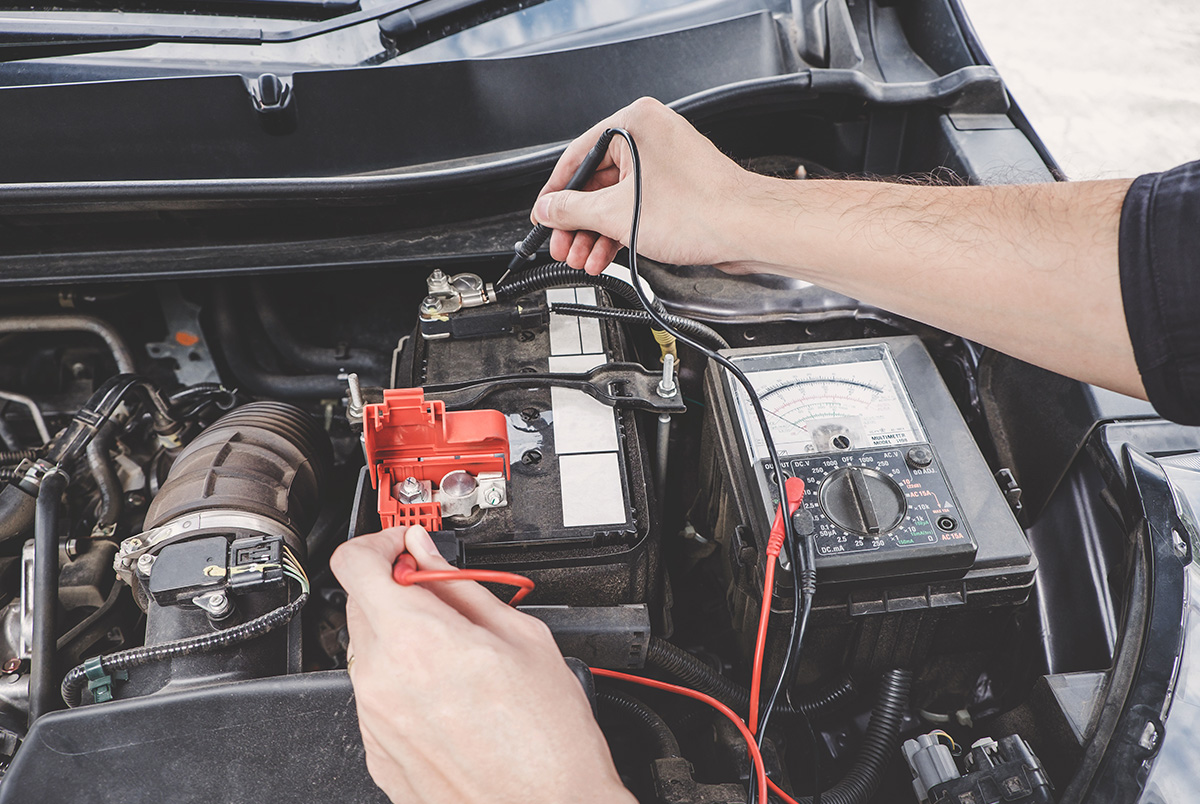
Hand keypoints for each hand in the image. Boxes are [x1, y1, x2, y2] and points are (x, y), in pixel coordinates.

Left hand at [330, 526, 633, 803]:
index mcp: (416, 640)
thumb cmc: (548, 741)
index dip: (380, 543)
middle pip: (361, 604)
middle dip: (398, 592)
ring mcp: (375, 722)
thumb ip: (462, 588)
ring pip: (370, 652)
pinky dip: (404, 683)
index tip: (406, 548)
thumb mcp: (522, 637)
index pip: (355, 563)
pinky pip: (378, 697)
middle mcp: (382, 680)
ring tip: (460, 658)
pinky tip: (452, 697)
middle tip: (445, 600)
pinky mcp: (378, 754)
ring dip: (402, 639)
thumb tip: (431, 558)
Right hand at [533, 97, 771, 274]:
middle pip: (596, 180)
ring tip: (584, 258)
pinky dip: (620, 230)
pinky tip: (606, 254)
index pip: (577, 156)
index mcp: (634, 122)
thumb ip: (573, 210)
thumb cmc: (701, 209)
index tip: (543, 215)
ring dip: (597, 232)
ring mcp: (666, 161)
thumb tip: (549, 209)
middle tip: (563, 246)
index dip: (555, 193)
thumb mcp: (617, 214)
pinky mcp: (678, 186)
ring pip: (617, 198)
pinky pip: (638, 205)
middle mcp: (651, 135)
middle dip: (578, 222)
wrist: (748, 229)